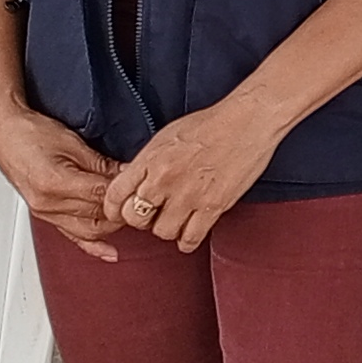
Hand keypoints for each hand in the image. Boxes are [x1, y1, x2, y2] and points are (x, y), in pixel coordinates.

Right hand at [0, 102, 123, 260]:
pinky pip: (72, 236)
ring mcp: (45, 212)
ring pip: (88, 230)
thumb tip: (127, 174)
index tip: (139, 184)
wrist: (4, 132)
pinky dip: (92, 246)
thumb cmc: (31, 132)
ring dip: (111, 224)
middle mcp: (49, 203)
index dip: (123, 191)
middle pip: (97, 216)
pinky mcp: (44, 215)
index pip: (102, 196)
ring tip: (127, 213)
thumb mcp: (72, 142)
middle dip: (120, 208)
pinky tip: (109, 253)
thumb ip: (101, 163)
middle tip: (138, 198)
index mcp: (56, 182)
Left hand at [104, 99, 286, 251]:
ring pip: (161, 232)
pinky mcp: (212, 207)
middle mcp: (164, 179)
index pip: (116, 194)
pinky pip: (189, 239)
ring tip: (175, 220)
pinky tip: (190, 231)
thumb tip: (133, 180)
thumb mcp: (168, 136)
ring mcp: (188, 195)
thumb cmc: (212, 123)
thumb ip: (149, 161)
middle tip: (153, 214)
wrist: (247, 121)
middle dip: (141, 219)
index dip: (114, 209)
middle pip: (135, 218)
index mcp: (151, 158)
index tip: (120, 213)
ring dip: (166, 229)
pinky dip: (187, 241)